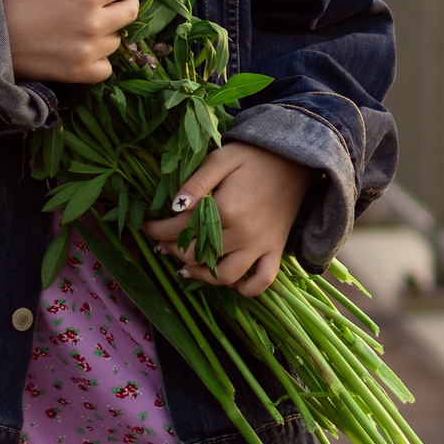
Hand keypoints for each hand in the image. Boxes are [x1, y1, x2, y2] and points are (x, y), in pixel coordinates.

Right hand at [1, 0, 138, 82]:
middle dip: (121, 0)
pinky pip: (106, 68)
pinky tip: (83, 47)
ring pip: (118, 39)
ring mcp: (88, 52)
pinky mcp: (79, 73)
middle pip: (131, 10)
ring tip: (86, 21)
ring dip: (108, 29)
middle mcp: (94, 24)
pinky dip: (100, 59)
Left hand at [141, 144, 314, 296]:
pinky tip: (229, 281)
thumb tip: (174, 206)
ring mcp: (261, 244)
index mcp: (226, 208)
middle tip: (162, 243)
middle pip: (198, 253)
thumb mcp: (222, 158)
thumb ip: (197, 182)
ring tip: (186, 267)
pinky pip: (262, 280)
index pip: (182, 227)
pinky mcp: (276, 249)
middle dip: (173, 250)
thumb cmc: (255, 155)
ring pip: (225, 275)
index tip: (147, 227)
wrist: (297, 158)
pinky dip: (245, 288)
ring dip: (202, 275)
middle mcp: (243, 233)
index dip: (159, 230)